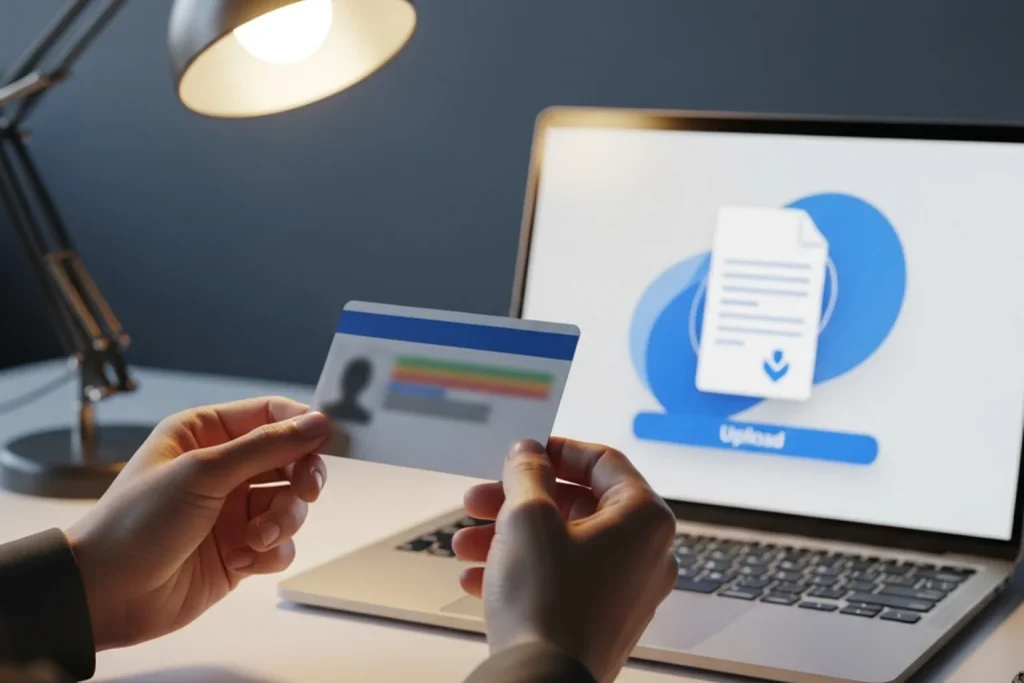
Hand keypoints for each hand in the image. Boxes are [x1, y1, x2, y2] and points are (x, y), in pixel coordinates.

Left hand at [65, 397, 330, 650]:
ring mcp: (232, 510)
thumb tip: (317, 423)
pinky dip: (271, 552)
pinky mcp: (240, 549)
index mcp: (205, 434)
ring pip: (291, 503)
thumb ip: (265, 446)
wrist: (104, 595)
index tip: (324, 441)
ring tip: (257, 537)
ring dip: (283, 521)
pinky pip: (281, 544)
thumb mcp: (201, 472)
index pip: (270, 414)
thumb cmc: (134, 525)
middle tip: (305, 490)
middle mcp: (222, 468)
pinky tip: (242, 559)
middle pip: (291, 459)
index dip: (301, 425)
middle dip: (302, 477)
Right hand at [452, 439, 677, 682]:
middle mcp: (646, 554)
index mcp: (644, 519)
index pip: (603, 461)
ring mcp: (626, 591)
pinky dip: (522, 571)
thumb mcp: (527, 516)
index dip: (556, 451)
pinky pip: (562, 580)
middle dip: (517, 500)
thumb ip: (526, 472)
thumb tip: (528, 453)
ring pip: (562, 544)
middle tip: (479, 499)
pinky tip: (478, 578)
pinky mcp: (602, 620)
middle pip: (576, 505)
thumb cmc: (548, 602)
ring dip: (509, 536)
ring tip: (466, 544)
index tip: (524, 453)